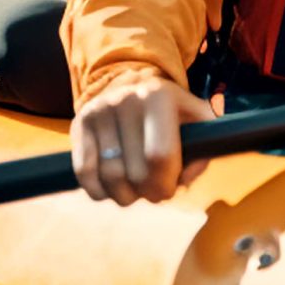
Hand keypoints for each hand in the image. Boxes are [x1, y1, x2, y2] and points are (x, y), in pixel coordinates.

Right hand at [70, 76, 215, 204]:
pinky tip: (112, 187)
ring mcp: (99, 111)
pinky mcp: (79, 124)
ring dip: (125, 196)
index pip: (160, 156)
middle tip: (152, 191)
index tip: (169, 190)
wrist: (130, 87)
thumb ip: (205, 149)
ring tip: (134, 189)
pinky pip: (85, 174)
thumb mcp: (197, 120)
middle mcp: (125, 99)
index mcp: (158, 96)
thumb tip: (183, 179)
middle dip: (148, 193)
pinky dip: (99, 192)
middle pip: (136, 173)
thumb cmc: (170, 113)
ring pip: (110, 178)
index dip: (166, 184)